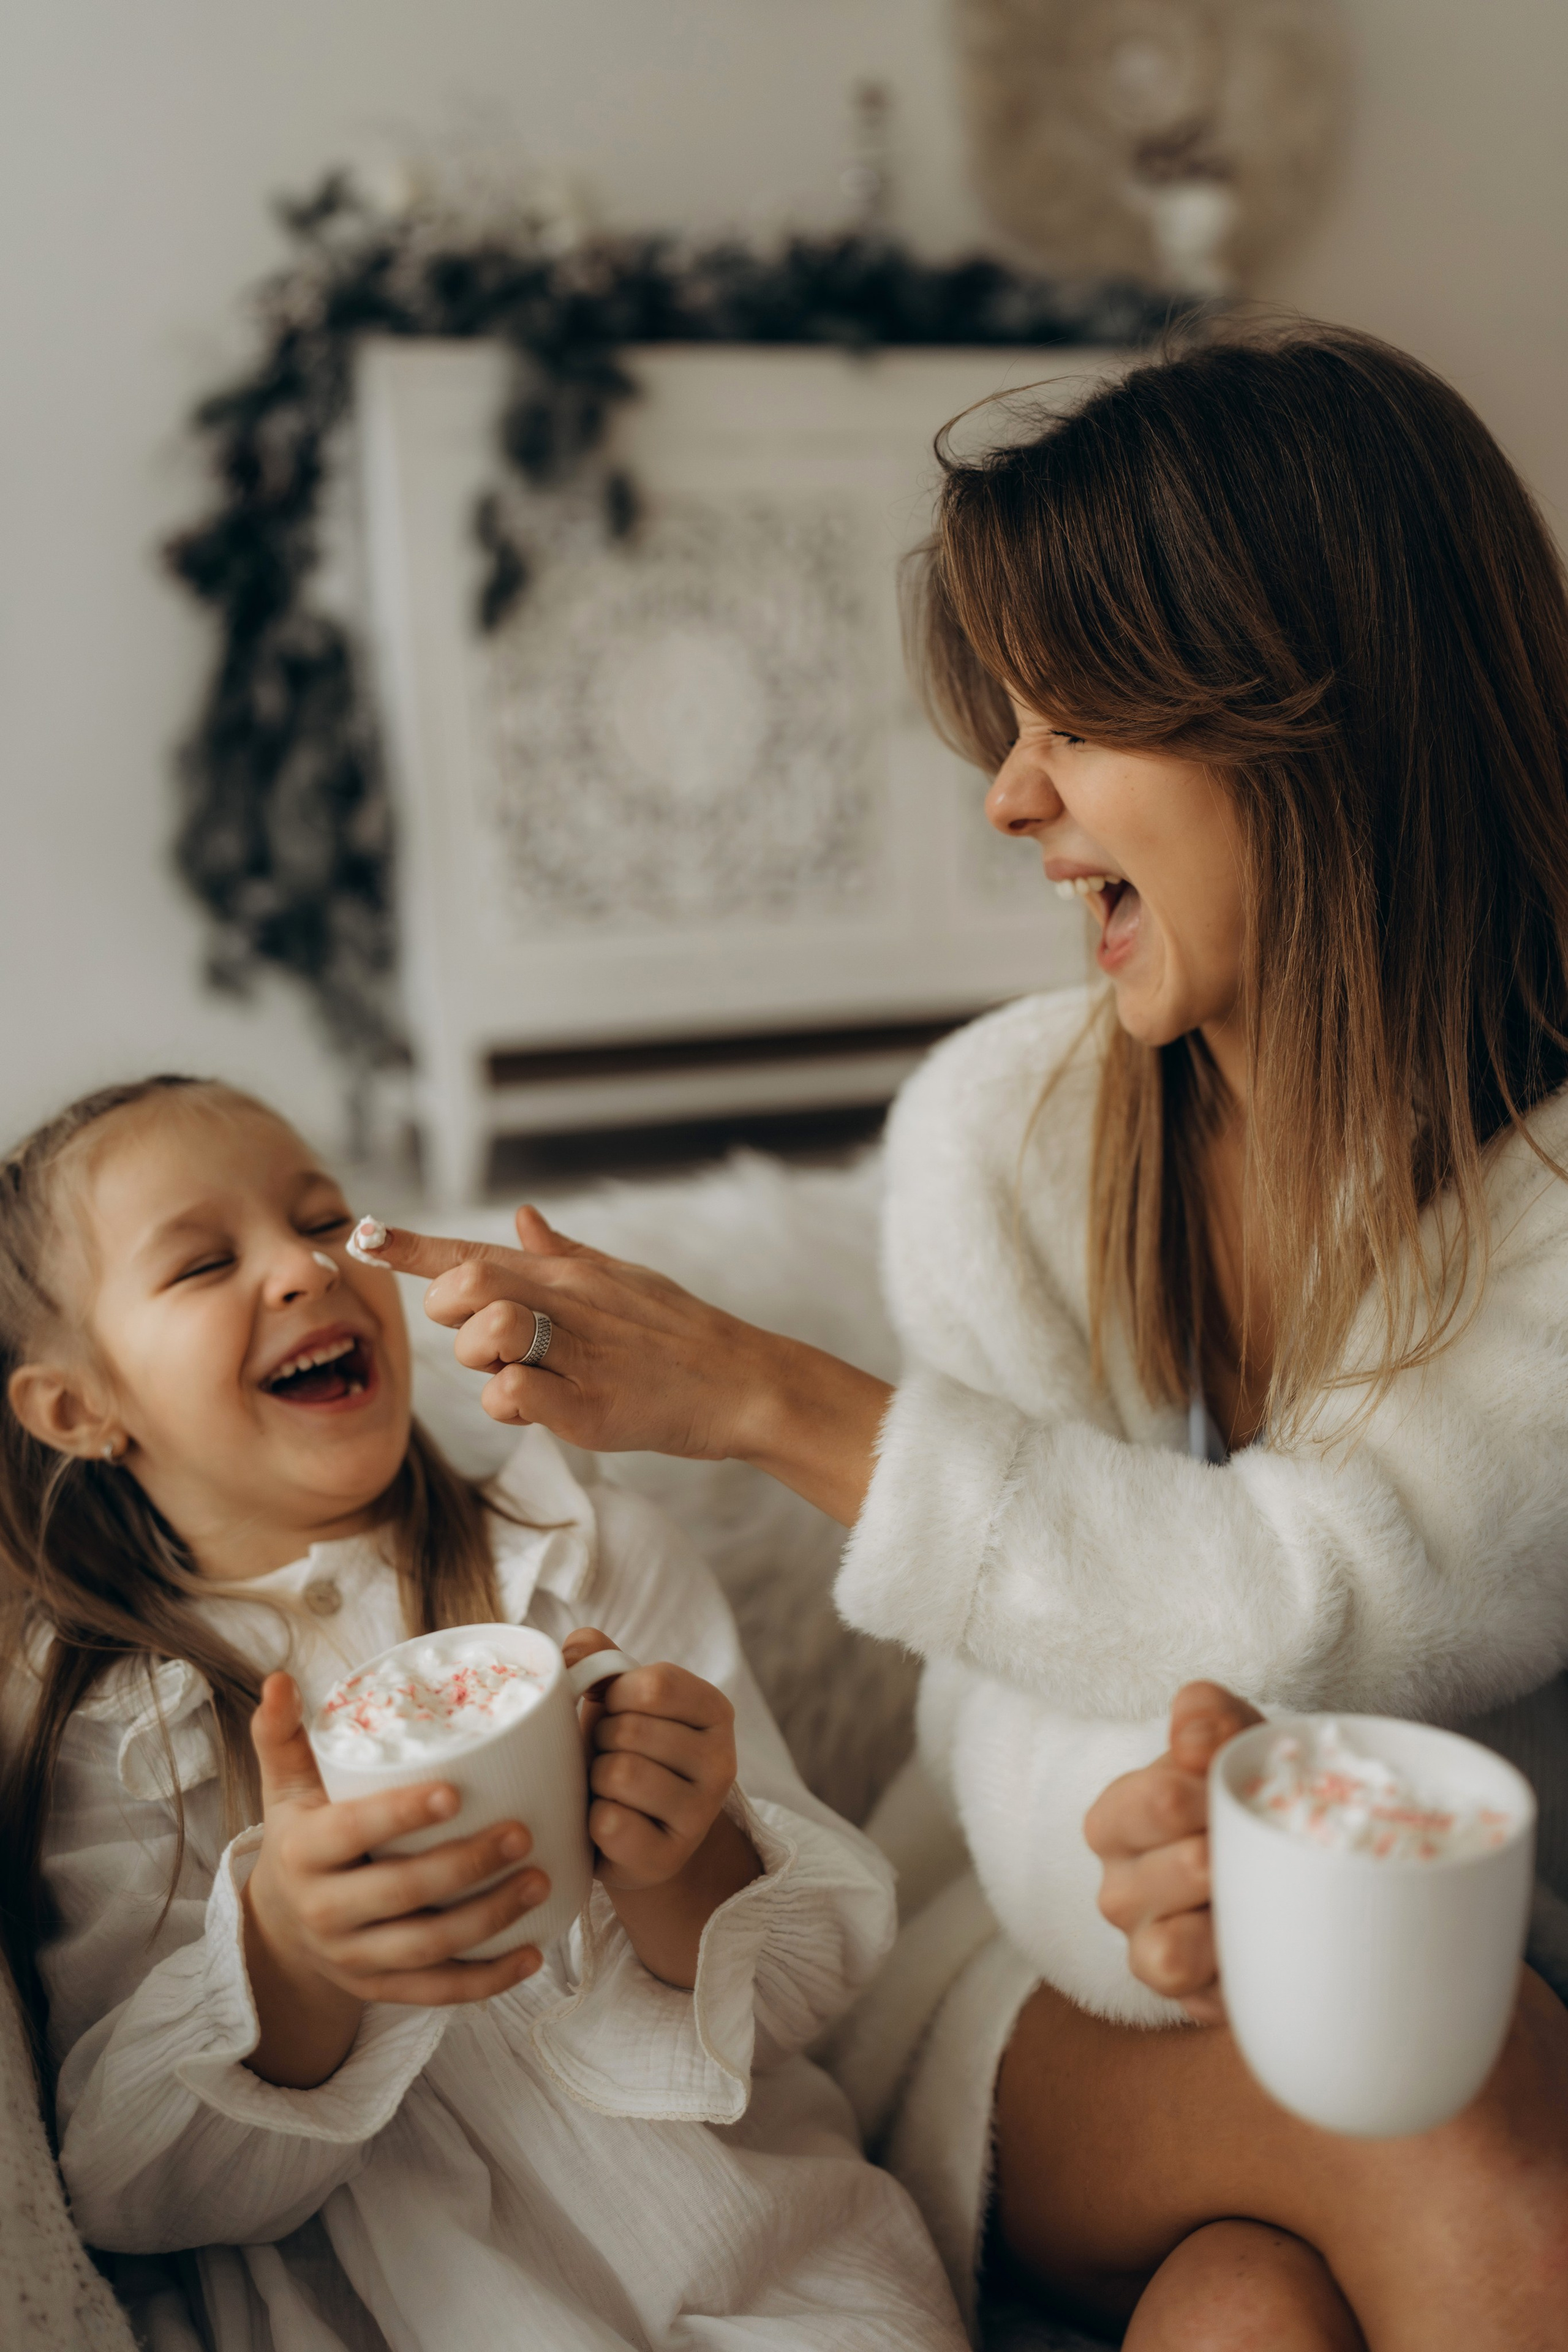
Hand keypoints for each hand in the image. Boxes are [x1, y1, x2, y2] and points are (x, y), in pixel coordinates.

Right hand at [241, 1673, 547, 2086]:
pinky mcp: (381, 1990)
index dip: (402, 1814)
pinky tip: (533, 1953)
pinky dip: (488, 1980)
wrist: (281, 1927)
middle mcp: (325, 1911)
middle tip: (522, 1832)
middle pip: (400, 1893)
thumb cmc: (302, 1835)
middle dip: (465, 1866)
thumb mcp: (285, 1788)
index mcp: (303, 1852)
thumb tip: (279, 1678)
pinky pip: (438, 1993)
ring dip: (489, 1919)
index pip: (353, 1831)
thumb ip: (283, 1735)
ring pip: (427, 1947)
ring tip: (540, 1879)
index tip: (456, 1792)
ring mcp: (354, 1958)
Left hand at [371, 1207, 784, 1462]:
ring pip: (485, 1339)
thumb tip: (524, 1215)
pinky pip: (514, 1398)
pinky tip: (537, 1406)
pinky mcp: (590, 1408)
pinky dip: (509, 1405)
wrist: (743, 1382)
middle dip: (450, 1311)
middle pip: (466, 1284)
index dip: (411, 1247)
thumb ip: (562, 1253)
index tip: (363, 1236)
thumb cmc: (678, 1333)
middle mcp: (567, 1304)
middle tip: (484, 1339)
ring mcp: (577, 1354)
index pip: (473, 1250)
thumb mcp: (622, 1279)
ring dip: (483, 1362)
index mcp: (567, 1275)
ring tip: (522, 1372)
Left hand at [563, 1628, 760, 1987]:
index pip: (656, 1684)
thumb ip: (599, 1659)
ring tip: (607, 1788)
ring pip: (619, 1774)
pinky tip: (605, 1822)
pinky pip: (610, 1823)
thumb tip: (573, 1650)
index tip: (614, 1711)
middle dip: (601, 1741)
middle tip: (609, 1757)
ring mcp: (700, 1814)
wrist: (633, 1835)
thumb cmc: (621, 1751)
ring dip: (594, 1780)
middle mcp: (722, 1762)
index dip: (616, 1695)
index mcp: (715, 1711)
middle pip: (631, 1730)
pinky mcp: (669, 1857)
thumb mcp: (617, 1699)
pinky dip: (591, 1820)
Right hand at [1084, 1681, 1262, 2024]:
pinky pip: (1196, 1994)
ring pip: (1173, 1944)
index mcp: (1117, 1817)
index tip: (1246, 1789)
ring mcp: (1142, 1946)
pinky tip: (1256, 1939)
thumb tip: (1194, 1739)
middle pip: (1179, 1869)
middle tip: (1269, 1841)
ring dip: (1233, 1915)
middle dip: (1236, 1855)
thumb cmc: (1242, 1794)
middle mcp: (1117, 1886)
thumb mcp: (1231, 1738)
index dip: (1213, 1795)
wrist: (1276, 1861)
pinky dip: (1227, 1967)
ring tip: (1261, 1891)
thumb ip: (1209, 1716)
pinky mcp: (1179, 1995)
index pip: (1155, 1801)